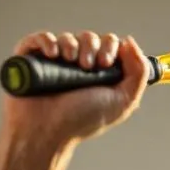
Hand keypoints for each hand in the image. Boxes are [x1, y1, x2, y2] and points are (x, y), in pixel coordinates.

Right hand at [0, 30, 151, 147]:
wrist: (46, 132)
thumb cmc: (81, 121)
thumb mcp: (122, 101)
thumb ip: (138, 74)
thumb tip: (130, 42)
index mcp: (99, 73)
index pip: (109, 44)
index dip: (110, 46)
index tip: (105, 63)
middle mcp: (77, 66)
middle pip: (89, 37)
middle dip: (91, 46)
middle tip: (87, 66)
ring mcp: (54, 62)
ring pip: (66, 37)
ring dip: (71, 44)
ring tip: (69, 62)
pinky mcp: (31, 60)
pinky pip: (39, 38)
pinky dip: (47, 40)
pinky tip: (52, 54)